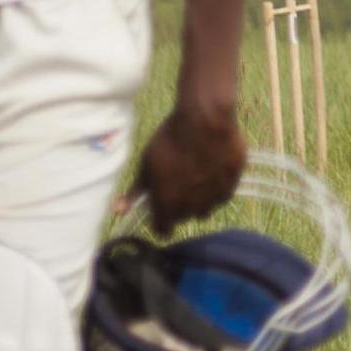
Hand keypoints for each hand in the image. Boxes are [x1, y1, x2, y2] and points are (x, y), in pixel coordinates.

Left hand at [126, 102, 247, 236]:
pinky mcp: (232, 185)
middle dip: (179, 207)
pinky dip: (217, 188)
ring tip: (197, 177)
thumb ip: (136, 191)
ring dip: (199, 200)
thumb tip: (118, 211)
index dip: (160, 221)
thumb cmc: (169, 140)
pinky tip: (213, 170)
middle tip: (177, 184)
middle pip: (183, 218)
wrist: (205, 120)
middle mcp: (191, 208)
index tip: (160, 209)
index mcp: (167, 206)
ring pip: (205, 208)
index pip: (162, 230)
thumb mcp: (146, 164)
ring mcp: (214, 198)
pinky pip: (223, 195)